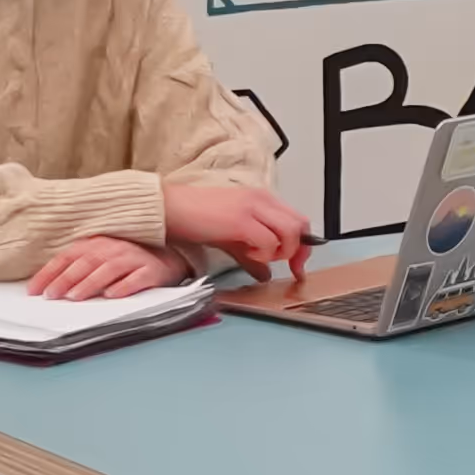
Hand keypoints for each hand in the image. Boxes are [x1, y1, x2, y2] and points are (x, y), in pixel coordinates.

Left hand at [31, 233, 183, 301]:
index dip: (48, 273)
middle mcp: (112, 248)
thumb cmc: (125, 263)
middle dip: (66, 279)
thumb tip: (48, 288)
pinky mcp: (150, 271)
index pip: (67, 257)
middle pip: (85, 262)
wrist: (166, 259)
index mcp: (95, 244)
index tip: (34, 291)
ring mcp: (132, 258)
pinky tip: (112, 295)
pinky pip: (137, 278)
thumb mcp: (99, 260)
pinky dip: (124, 286)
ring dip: (90, 283)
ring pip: (108, 269)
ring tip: (75, 297)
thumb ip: (76, 270)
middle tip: (52, 295)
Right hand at [159, 172, 311, 279]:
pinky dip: (264, 255)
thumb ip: (252, 256)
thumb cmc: (196, 218)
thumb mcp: (231, 239)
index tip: (298, 265)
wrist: (170, 209)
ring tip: (260, 257)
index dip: (303, 245)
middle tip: (289, 268)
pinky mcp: (242, 221)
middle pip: (300, 225)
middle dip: (299, 252)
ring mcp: (253, 208)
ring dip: (282, 252)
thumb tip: (266, 275)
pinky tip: (248, 255)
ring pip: (291, 232)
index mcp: (261, 199)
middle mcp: (261, 199)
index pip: (298, 219)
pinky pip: (269, 242)